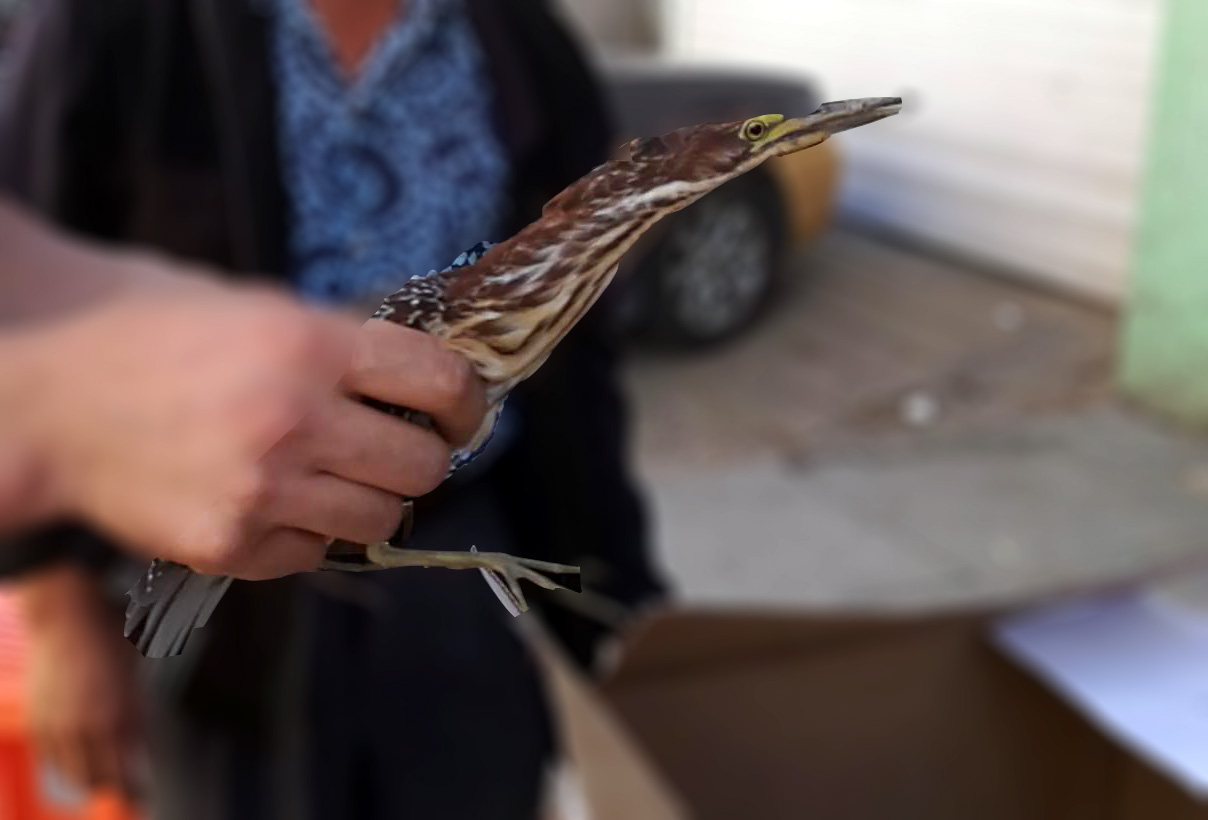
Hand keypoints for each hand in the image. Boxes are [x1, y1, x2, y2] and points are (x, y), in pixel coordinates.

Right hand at [3, 259, 485, 578]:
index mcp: (309, 345)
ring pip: (382, 521)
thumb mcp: (254, 304)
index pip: (442, 382)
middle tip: (402, 446)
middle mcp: (295, 421)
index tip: (461, 411)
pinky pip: (315, 553)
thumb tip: (414, 376)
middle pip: (425, 466)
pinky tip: (279, 500)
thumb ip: (337, 341)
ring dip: (374, 499)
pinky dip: (311, 531)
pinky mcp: (228, 547)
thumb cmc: (148, 329)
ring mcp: (261, 492)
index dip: (467, 400)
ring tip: (339, 476)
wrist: (40, 392)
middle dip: (426, 455)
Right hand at [19, 568, 143, 797]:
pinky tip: (77, 755)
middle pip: (98, 781)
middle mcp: (84, 728)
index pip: (125, 775)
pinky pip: (51, 758)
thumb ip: (136, 719)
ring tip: (105, 772)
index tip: (143, 797)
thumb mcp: (134, 678)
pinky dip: (65, 762)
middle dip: (114, 786)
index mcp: (116, 718)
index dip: (135, 791)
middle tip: (127, 786)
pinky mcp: (36, 721)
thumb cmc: (109, 638)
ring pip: (72, 773)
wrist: (65, 615)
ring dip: (90, 777)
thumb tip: (137, 753)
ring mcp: (56, 726)